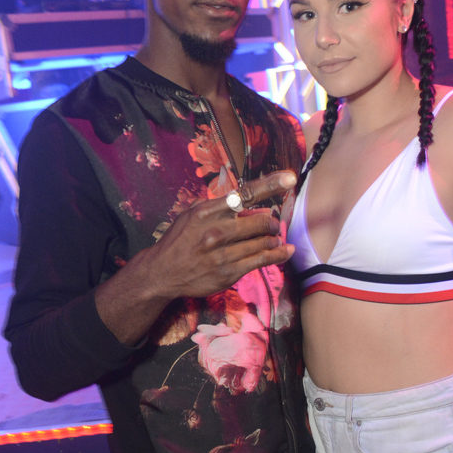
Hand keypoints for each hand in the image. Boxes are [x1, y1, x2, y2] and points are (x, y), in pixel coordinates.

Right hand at [148, 170, 296, 300]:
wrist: (162, 273)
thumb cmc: (179, 241)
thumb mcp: (191, 215)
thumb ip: (217, 206)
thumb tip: (246, 201)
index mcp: (207, 211)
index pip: (245, 194)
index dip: (270, 185)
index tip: (290, 178)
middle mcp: (217, 231)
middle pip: (260, 220)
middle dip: (271, 222)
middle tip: (272, 224)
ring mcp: (223, 253)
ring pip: (263, 242)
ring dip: (274, 239)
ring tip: (275, 238)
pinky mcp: (229, 272)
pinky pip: (262, 260)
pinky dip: (278, 254)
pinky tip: (286, 250)